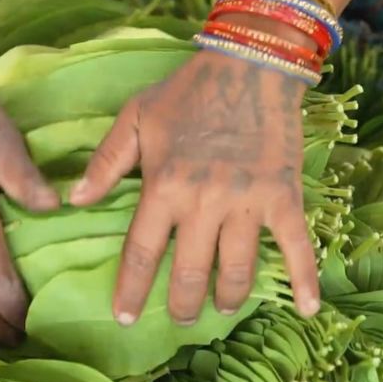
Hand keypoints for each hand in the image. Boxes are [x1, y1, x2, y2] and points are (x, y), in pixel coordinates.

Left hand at [71, 50, 319, 325]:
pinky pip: (296, 246)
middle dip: (181, 305)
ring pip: (235, 271)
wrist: (252, 64)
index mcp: (165, 186)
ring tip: (219, 309)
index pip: (142, 252)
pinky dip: (305, 281)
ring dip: (226, 299)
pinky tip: (308, 309)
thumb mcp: (136, 117)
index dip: (131, 290)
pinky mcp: (284, 196)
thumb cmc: (189, 90)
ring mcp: (247, 202)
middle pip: (189, 273)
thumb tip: (75, 201)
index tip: (124, 317)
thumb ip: (106, 161)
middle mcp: (204, 202)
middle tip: (180, 317)